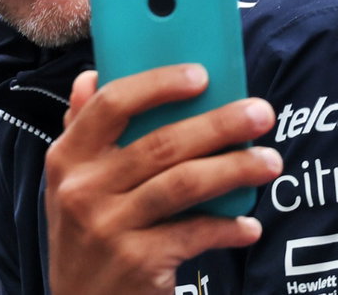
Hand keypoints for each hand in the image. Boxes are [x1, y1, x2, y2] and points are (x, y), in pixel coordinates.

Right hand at [45, 66, 279, 294]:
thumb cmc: (84, 237)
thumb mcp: (68, 184)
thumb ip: (80, 130)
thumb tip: (91, 75)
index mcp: (67, 158)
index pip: (111, 104)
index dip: (158, 83)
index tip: (202, 75)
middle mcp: (83, 189)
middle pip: (160, 143)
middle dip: (219, 124)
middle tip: (262, 113)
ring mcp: (109, 227)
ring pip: (183, 184)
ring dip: (234, 169)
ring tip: (270, 163)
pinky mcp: (137, 262)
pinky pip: (194, 234)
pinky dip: (227, 228)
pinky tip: (248, 226)